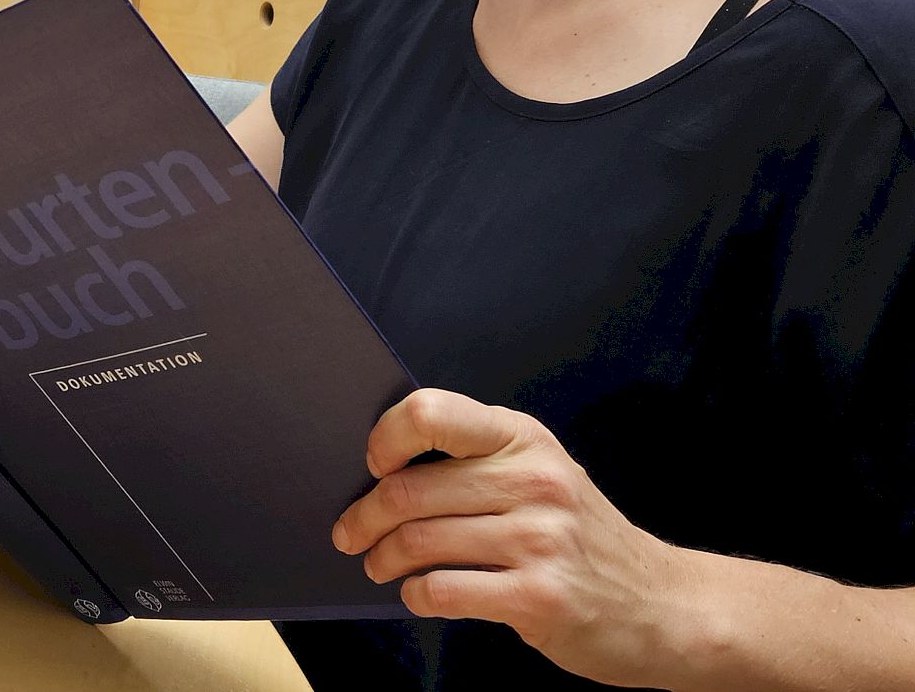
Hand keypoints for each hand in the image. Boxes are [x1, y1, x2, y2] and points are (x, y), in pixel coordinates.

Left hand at [333, 388, 697, 685]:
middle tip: (351, 534)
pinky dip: (417, 596)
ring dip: (383, 559)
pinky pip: (444, 590)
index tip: (372, 465)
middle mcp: (534, 482)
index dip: (385, 437)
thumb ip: (477, 464)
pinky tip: (420, 595)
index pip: (432, 412)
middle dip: (365, 517)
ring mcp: (540, 540)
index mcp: (524, 440)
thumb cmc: (583, 537)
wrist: (666, 605)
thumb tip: (381, 473)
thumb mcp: (541, 476)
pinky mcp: (540, 597)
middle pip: (409, 490)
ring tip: (379, 565)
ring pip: (419, 542)